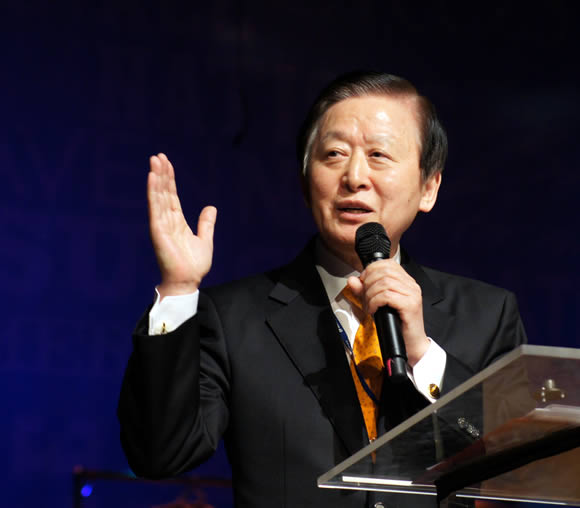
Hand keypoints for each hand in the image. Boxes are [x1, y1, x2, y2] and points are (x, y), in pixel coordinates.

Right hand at [147, 153, 215, 298]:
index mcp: (177, 222)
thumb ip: (206, 223)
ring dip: (156, 177)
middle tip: (158, 155)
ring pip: (158, 196)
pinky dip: (153, 192)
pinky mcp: (158, 230)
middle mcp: (167, 220)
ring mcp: (161, 224)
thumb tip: (211, 207)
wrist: (188, 281)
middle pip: (163, 192)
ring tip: (155, 160)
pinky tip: (152, 177)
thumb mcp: (205, 240)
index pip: (171, 196)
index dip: (169, 179)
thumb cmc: (194, 265)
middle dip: (161, 173)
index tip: (167, 163)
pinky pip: (155, 207)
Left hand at [346, 259, 428, 366]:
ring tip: (369, 306)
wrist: (411, 344)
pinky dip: (375, 302)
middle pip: (384, 271)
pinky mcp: (410, 305)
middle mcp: (411, 285)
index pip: (387, 264)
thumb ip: (364, 291)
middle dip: (368, 283)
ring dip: (370, 294)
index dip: (371, 270)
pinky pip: (387, 296)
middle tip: (365, 297)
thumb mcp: (377, 304)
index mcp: (406, 281)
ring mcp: (412, 294)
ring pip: (384, 283)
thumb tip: (352, 280)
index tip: (363, 282)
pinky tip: (374, 310)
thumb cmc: (397, 324)